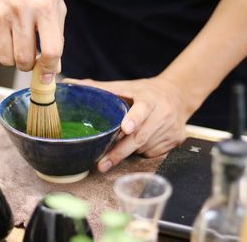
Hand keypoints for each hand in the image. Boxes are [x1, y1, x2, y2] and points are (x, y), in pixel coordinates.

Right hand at [0, 0, 65, 83]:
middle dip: (30, 67)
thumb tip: (53, 67)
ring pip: (6, 59)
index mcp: (45, 9)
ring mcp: (1, 15)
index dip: (50, 69)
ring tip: (21, 49)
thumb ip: (57, 37)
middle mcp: (21, 12)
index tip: (48, 75)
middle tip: (33, 61)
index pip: (51, 51)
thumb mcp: (56, 6)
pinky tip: (11, 33)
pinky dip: (5, 47)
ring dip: (15, 61)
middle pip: (24, 59)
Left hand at [64, 76, 194, 172]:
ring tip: (118, 147)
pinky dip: (140, 152)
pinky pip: (152, 153)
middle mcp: (163, 114)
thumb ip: (98, 88)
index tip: (125, 128)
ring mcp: (170, 129)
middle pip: (140, 137)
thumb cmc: (145, 92)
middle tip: (102, 163)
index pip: (143, 109)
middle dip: (119, 152)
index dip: (134, 119)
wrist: (178, 95)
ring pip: (143, 148)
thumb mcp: (125, 86)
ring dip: (127, 151)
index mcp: (149, 98)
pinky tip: (139, 144)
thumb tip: (68, 83)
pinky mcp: (175, 141)